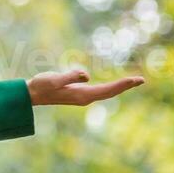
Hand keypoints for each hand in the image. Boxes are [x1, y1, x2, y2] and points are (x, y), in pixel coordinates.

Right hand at [27, 68, 144, 106]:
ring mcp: (82, 96)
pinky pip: (99, 90)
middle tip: (141, 80)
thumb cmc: (41, 86)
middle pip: (110, 92)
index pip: (108, 89)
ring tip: (132, 82)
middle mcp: (85, 98)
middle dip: (125, 86)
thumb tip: (87, 75)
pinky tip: (113, 86)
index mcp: (82, 95)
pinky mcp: (78, 93)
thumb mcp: (54, 79)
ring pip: (106, 92)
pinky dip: (110, 87)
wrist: (31, 95)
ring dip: (119, 87)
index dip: (122, 84)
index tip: (137, 80)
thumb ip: (70, 77)